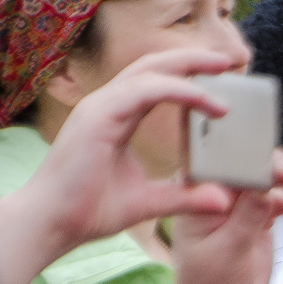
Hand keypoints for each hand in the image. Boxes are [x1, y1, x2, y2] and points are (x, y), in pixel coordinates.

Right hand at [0, 51, 268, 283]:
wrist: (55, 223)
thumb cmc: (90, 210)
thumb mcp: (150, 202)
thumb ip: (185, 196)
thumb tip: (223, 200)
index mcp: (117, 117)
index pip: (155, 83)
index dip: (185, 75)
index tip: (221, 78)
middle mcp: (107, 106)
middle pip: (152, 67)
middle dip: (190, 59)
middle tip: (227, 61)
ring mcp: (100, 108)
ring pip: (149, 73)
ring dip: (188, 68)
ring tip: (223, 71)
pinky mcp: (98, 117)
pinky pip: (143, 91)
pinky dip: (177, 91)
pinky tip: (205, 100)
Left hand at [164, 145, 282, 283]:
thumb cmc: (210, 282)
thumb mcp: (228, 251)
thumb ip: (246, 219)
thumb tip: (264, 188)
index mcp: (196, 193)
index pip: (221, 162)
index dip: (247, 157)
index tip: (272, 166)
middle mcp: (216, 191)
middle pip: (249, 164)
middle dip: (275, 168)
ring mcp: (239, 202)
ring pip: (269, 180)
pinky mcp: (257, 214)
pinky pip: (281, 200)